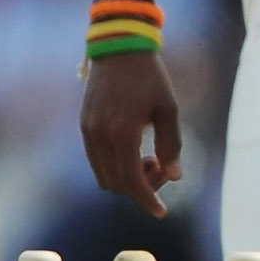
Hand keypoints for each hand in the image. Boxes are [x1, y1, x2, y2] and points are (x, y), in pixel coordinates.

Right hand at [79, 23, 185, 217]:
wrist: (118, 48)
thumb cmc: (150, 77)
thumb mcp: (169, 109)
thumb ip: (172, 145)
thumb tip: (175, 178)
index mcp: (122, 132)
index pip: (130, 180)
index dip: (146, 199)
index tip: (161, 212)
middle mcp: (99, 134)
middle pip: (116, 183)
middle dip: (140, 187)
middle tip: (162, 168)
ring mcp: (88, 130)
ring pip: (103, 174)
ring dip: (127, 177)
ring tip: (150, 159)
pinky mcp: (84, 125)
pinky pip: (97, 159)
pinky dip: (115, 165)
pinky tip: (135, 151)